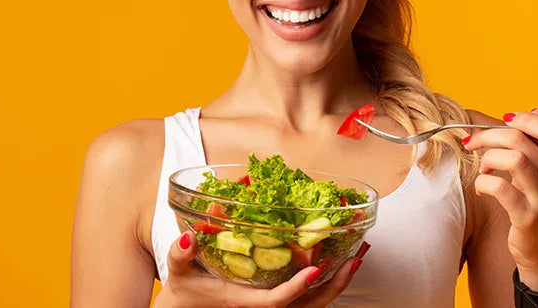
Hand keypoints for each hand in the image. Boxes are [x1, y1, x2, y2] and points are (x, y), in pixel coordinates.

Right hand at [153, 230, 368, 307]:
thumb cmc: (185, 291)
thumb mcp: (179, 271)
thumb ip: (180, 254)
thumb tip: (188, 236)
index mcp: (245, 303)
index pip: (277, 302)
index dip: (296, 289)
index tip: (315, 271)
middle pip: (310, 307)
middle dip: (337, 284)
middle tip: (358, 256)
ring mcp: (275, 306)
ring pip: (315, 303)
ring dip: (339, 281)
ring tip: (358, 254)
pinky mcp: (278, 302)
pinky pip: (310, 298)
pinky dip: (329, 281)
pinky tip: (339, 260)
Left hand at [462, 108, 537, 291]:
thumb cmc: (535, 205)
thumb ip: (535, 145)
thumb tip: (533, 111)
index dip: (525, 120)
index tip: (504, 120)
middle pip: (522, 141)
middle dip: (489, 136)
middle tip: (472, 142)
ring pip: (514, 160)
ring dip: (487, 159)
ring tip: (482, 170)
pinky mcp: (527, 217)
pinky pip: (501, 189)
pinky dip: (484, 183)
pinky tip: (482, 189)